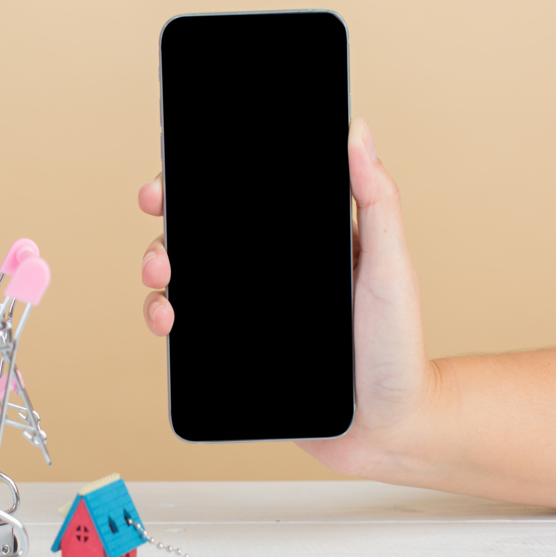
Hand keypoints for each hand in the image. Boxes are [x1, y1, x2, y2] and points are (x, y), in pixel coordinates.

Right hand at [137, 118, 439, 480]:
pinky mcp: (232, 350)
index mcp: (299, 242)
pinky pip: (187, 328)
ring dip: (158, 264)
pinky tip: (168, 319)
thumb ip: (377, 201)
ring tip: (160, 274)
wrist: (388, 427)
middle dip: (169, 216)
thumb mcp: (391, 267)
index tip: (179, 166)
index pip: (244, 199)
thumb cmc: (398, 346)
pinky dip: (164, 316)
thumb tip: (358, 130)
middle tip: (157, 208)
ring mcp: (246, 311)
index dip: (204, 177)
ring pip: (185, 276)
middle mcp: (266, 272)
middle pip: (203, 232)